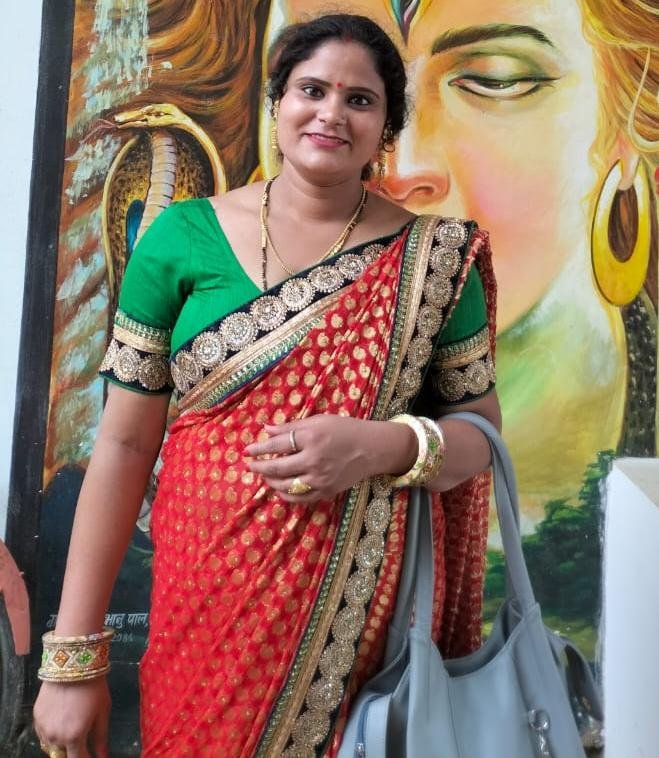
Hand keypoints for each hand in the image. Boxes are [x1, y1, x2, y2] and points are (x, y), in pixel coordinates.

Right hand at [33, 677, 110, 757]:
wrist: (72, 663)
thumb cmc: (93, 687)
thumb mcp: (102, 712)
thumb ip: (101, 738)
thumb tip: (103, 756)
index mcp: (74, 737)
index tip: (91, 754)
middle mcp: (55, 737)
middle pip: (63, 755)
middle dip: (74, 751)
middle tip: (83, 737)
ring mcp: (43, 728)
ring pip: (51, 746)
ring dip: (62, 743)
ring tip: (73, 726)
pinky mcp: (35, 718)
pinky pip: (43, 734)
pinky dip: (52, 733)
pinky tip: (62, 720)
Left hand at [244, 415, 415, 502]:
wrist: (372, 449)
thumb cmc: (345, 430)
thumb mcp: (319, 421)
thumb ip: (292, 427)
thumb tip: (266, 429)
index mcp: (312, 438)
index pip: (277, 445)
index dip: (259, 448)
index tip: (247, 450)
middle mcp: (314, 460)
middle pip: (277, 467)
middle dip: (259, 467)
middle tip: (249, 465)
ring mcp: (320, 479)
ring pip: (285, 485)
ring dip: (270, 481)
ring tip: (264, 475)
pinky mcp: (325, 491)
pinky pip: (298, 498)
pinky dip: (285, 494)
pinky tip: (279, 488)